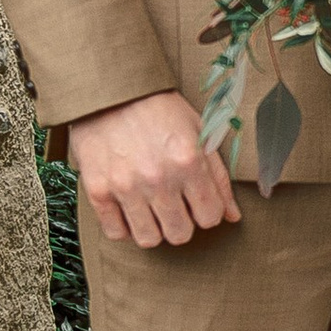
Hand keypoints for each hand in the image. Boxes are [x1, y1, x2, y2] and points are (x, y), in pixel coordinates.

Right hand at [72, 89, 242, 248]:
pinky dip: (124, 227)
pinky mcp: (97, 190)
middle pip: (180, 234)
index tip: (198, 203)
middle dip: (183, 224)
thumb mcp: (199, 132)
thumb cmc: (159, 109)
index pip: (210, 217)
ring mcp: (125, 186)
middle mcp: (158, 178)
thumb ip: (218, 177)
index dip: (207, 213)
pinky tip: (129, 208)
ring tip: (152, 209)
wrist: (110, 90)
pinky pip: (116, 233)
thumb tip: (232, 216)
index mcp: (188, 161)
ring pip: (149, 240)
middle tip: (175, 207)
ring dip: (154, 229)